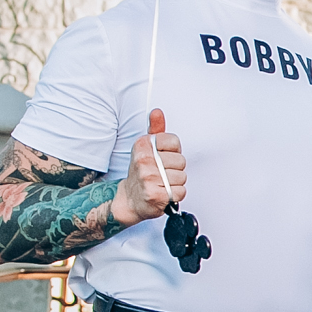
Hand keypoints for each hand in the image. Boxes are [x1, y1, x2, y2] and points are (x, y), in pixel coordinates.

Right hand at [114, 108, 186, 225]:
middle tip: (162, 173)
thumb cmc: (141, 173)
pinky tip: (164, 192)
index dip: (173, 152)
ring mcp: (148, 178)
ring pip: (182, 177)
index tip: (163, 158)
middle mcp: (143, 160)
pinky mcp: (155, 195)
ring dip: (176, 183)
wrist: (129, 199)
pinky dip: (175, 194)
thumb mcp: (146, 148)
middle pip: (181, 161)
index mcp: (142, 145)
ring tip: (162, 183)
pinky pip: (180, 192)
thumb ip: (155, 129)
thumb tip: (157, 112)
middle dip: (175, 169)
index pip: (175, 142)